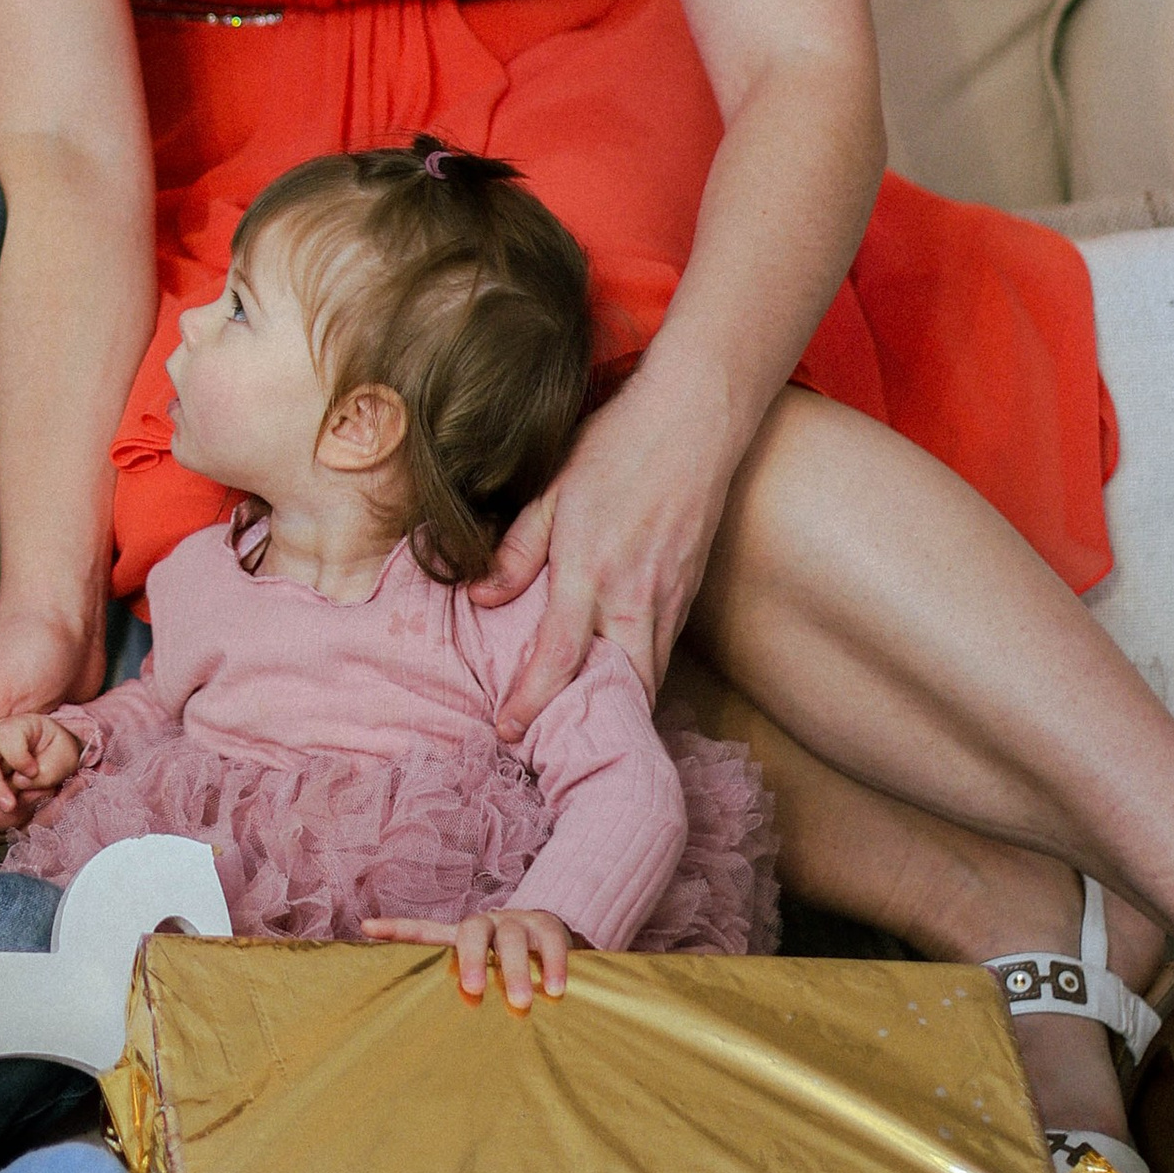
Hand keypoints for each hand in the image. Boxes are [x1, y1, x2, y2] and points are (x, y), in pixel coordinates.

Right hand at [0, 598, 104, 800]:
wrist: (65, 627)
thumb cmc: (27, 648)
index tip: (19, 795)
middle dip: (8, 812)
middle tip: (43, 788)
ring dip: (28, 806)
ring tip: (56, 778)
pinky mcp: (13, 759)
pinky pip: (20, 798)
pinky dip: (41, 796)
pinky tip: (61, 777)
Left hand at [364, 905, 571, 1011]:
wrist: (554, 936)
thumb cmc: (507, 966)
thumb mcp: (483, 973)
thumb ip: (460, 989)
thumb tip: (425, 1028)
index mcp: (462, 936)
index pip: (425, 931)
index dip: (397, 930)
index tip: (366, 928)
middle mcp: (486, 924)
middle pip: (472, 931)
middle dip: (471, 959)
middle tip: (472, 990)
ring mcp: (518, 923)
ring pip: (512, 939)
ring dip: (516, 971)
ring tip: (520, 1002)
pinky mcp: (549, 927)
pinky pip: (552, 943)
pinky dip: (554, 966)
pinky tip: (555, 989)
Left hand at [467, 363, 739, 729]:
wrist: (693, 421)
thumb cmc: (617, 448)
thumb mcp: (551, 491)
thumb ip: (516, 550)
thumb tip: (479, 599)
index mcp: (591, 571)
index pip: (558, 655)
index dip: (532, 699)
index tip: (508, 729)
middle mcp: (635, 596)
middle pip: (618, 688)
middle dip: (587, 726)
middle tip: (550, 751)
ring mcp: (669, 599)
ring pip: (647, 677)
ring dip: (618, 710)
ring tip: (582, 731)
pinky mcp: (688, 595)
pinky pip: (663, 653)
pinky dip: (641, 679)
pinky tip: (617, 687)